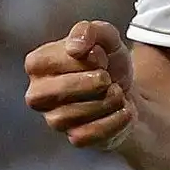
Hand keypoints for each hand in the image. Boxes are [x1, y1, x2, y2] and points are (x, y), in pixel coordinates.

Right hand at [24, 21, 136, 149]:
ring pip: (69, 116)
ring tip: (118, 93)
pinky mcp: (75, 138)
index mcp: (38, 64)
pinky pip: (86, 136)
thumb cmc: (108, 63)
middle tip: (108, 78)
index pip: (52, 60)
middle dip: (93, 82)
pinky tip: (124, 110)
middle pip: (55, 92)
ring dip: (106, 101)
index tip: (101, 56)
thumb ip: (90, 31)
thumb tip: (76, 47)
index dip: (86, 57)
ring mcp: (54, 119)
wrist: (131, 93)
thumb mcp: (106, 38)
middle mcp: (38, 94)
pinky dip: (114, 121)